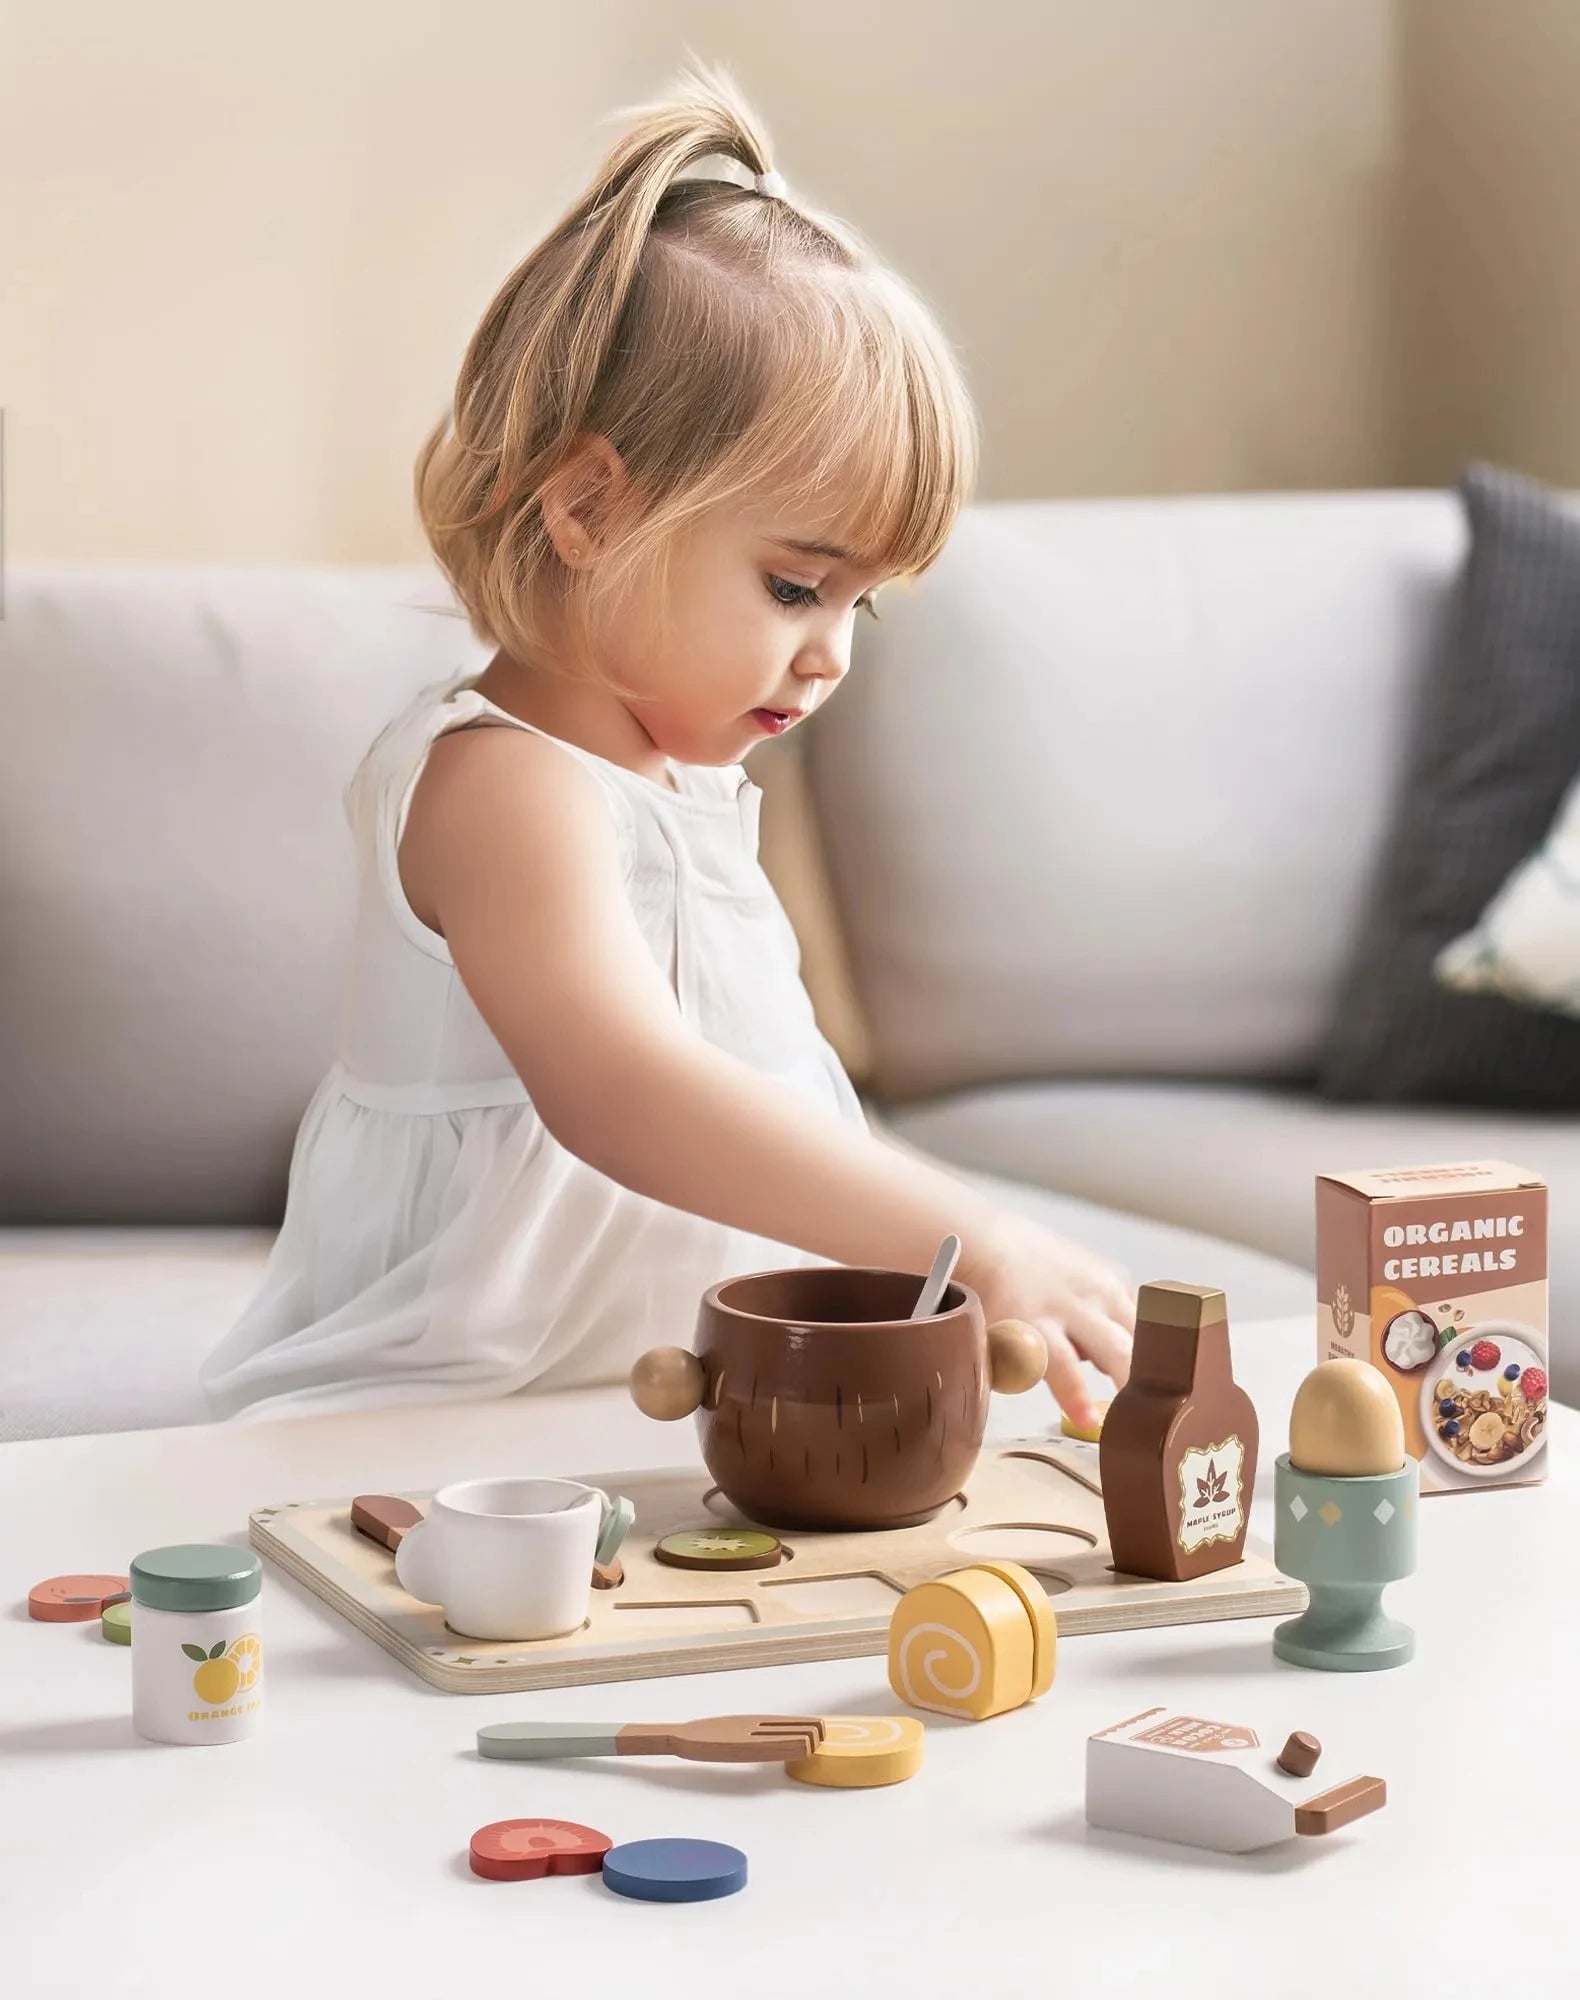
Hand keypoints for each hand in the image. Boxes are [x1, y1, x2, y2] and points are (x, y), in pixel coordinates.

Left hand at [964, 1213, 1134, 1429]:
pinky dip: (1128, 1331)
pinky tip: (1108, 1334)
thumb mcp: (999, 1346)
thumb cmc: (997, 1306)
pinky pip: (1136, 1312)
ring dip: (1140, 1359)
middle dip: (1132, 1379)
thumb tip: (1071, 1405)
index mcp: (1033, 1325)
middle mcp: (1071, 1304)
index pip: (1060, 1365)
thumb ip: (1027, 1376)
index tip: (1091, 1422)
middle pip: (1116, 1349)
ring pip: (1139, 1331)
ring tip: (1133, 1378)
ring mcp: (1098, 1286)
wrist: (998, 1248)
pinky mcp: (1115, 1273)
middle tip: (1146, 1409)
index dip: (1077, 1395)